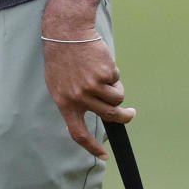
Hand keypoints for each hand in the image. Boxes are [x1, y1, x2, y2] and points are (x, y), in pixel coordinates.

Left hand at [42, 32, 135, 159]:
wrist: (67, 32)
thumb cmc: (61, 57)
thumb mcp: (58, 83)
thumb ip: (71, 100)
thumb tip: (80, 117)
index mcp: (64, 102)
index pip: (77, 133)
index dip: (91, 146)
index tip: (104, 156)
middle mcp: (79, 97)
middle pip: (109, 116)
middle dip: (124, 117)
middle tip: (130, 114)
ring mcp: (92, 87)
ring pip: (117, 99)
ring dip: (117, 89)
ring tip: (105, 75)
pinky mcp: (104, 75)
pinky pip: (117, 80)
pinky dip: (113, 73)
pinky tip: (100, 61)